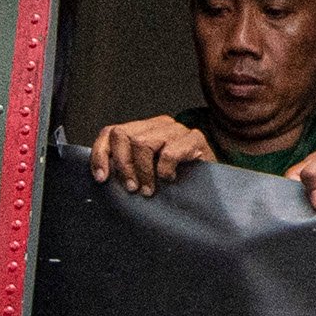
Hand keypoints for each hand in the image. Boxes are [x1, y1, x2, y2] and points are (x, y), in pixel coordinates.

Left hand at [88, 114, 213, 195]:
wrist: (215, 187)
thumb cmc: (177, 182)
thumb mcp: (146, 174)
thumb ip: (127, 169)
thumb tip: (102, 176)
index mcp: (143, 130)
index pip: (111, 132)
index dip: (101, 154)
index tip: (102, 178)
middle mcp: (158, 125)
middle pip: (123, 135)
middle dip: (123, 165)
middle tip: (131, 188)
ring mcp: (177, 130)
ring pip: (143, 143)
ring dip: (143, 172)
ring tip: (149, 190)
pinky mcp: (195, 139)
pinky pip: (169, 152)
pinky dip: (165, 170)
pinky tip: (170, 179)